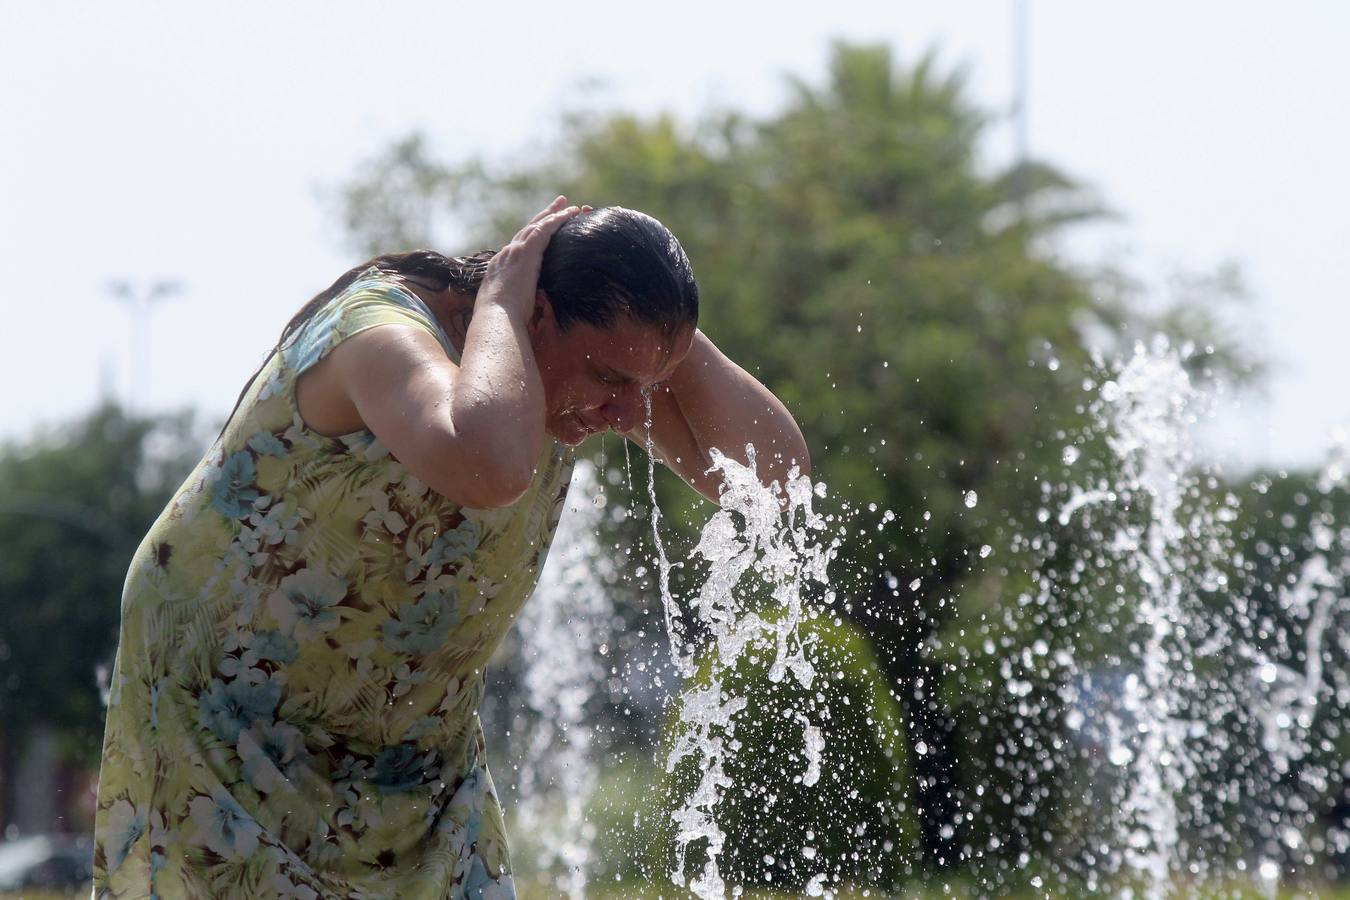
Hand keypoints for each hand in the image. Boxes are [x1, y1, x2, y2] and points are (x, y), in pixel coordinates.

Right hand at [477, 196, 582, 318]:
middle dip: (541, 218)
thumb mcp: (509, 310)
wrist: (496, 318)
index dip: (530, 237)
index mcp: (500, 269)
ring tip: (566, 205)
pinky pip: (544, 230)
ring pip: (536, 226)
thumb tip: (527, 315)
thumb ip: (518, 306)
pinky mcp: (526, 253)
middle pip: (526, 231)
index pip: (517, 248)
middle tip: (555, 206)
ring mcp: (514, 252)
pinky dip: (557, 220)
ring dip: (552, 214)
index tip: (539, 230)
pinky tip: (569, 213)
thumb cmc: (501, 322)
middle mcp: (505, 256)